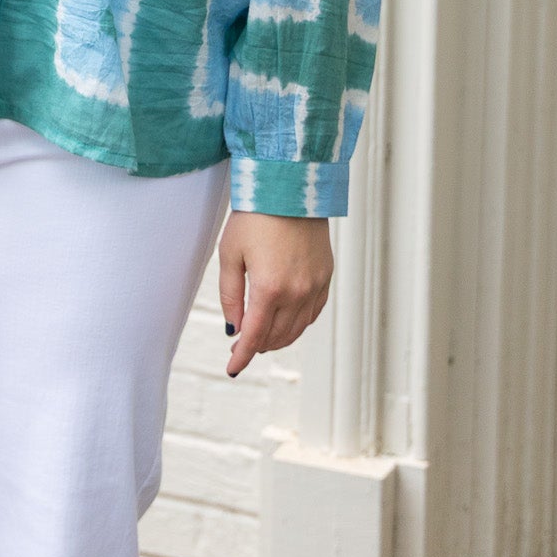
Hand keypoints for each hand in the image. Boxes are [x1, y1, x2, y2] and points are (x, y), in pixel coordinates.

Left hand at [217, 211, 332, 376]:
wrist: (290, 187)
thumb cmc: (254, 217)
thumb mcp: (230, 254)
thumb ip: (231, 295)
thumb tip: (234, 328)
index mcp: (269, 288)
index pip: (254, 336)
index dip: (242, 356)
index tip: (232, 369)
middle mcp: (296, 292)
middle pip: (276, 336)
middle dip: (256, 345)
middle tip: (241, 346)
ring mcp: (315, 285)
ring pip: (297, 329)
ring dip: (278, 338)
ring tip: (261, 337)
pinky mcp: (326, 276)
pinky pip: (312, 313)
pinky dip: (298, 324)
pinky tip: (286, 323)